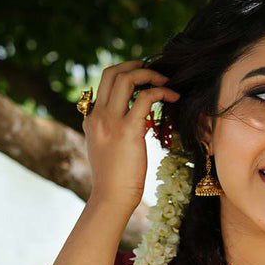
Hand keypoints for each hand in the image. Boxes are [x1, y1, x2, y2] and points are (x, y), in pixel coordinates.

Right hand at [82, 60, 180, 210]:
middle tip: (155, 71)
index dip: (125, 74)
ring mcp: (110, 121)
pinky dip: (161, 92)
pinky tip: (173, 98)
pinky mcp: (128, 130)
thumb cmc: (113, 181)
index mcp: (91, 119)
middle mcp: (98, 115)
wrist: (111, 198)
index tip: (143, 79)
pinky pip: (145, 98)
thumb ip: (111, 132)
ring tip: (166, 82)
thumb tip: (133, 125)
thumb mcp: (106, 150)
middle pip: (112, 72)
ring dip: (150, 75)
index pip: (104, 83)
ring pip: (127, 79)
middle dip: (135, 66)